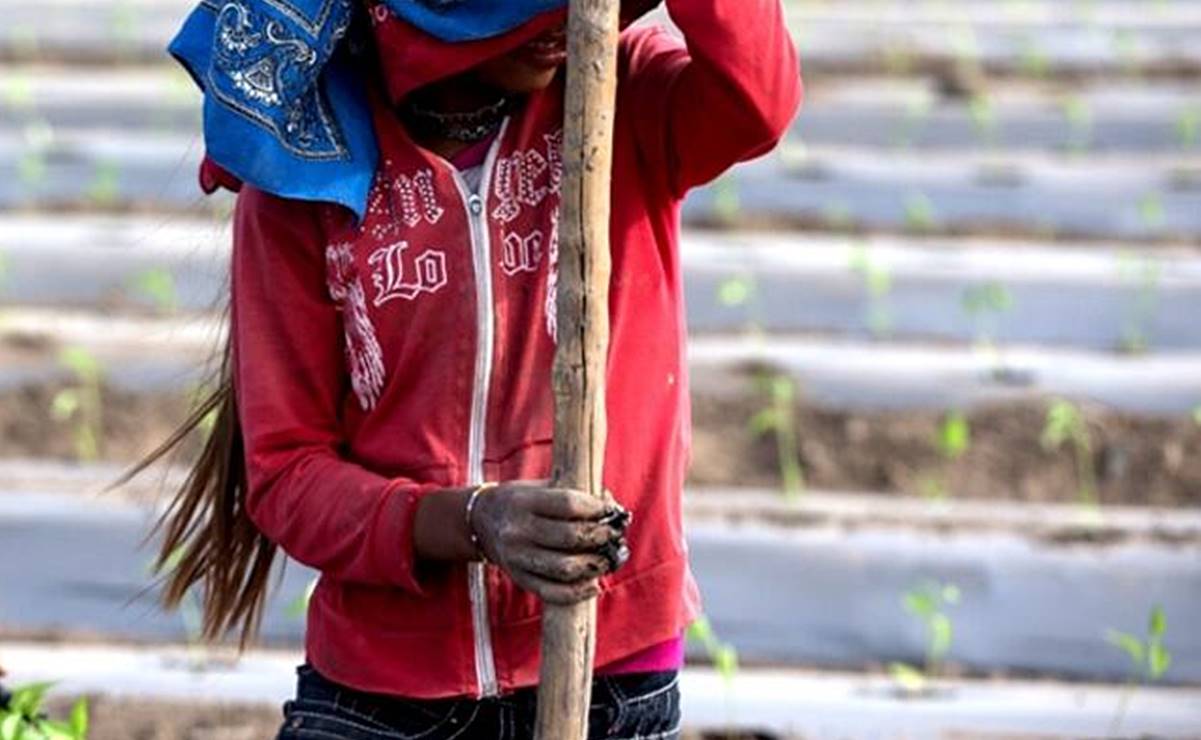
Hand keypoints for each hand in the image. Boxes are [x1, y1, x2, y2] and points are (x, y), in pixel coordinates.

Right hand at [469, 481, 630, 604]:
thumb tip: (612, 506)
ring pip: (564, 569)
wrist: (481, 522)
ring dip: (594, 567)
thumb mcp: (542, 487)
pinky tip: (594, 585)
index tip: (610, 511)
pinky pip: (552, 593)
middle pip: (569, 538)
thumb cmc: (522, 501)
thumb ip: (575, 493)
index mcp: (524, 502)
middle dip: (600, 538)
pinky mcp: (519, 579)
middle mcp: (517, 530)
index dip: (595, 509)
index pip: (567, 504)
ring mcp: (516, 558)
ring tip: (608, 560)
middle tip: (613, 536)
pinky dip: (578, 593)